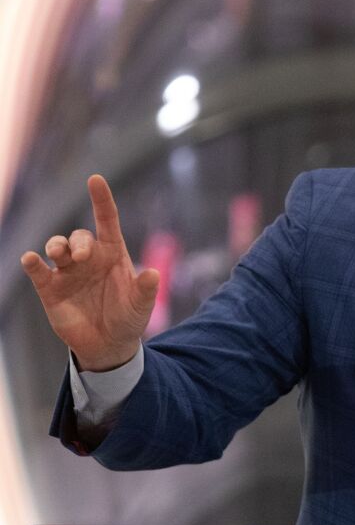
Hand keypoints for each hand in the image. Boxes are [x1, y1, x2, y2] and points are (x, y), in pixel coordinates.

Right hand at [20, 175, 159, 370]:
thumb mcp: (141, 306)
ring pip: (56, 247)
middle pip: (79, 237)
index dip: (101, 200)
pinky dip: (32, 263)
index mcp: (112, 254)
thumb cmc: (128, 319)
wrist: (109, 345)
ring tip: (58, 253)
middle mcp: (88, 258)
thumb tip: (153, 274)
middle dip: (78, 242)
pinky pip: (38, 271)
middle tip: (81, 257)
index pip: (107, 220)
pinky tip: (30, 260)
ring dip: (55, 246)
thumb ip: (146, 290)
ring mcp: (67, 272)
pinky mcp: (50, 289)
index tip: (95, 180)